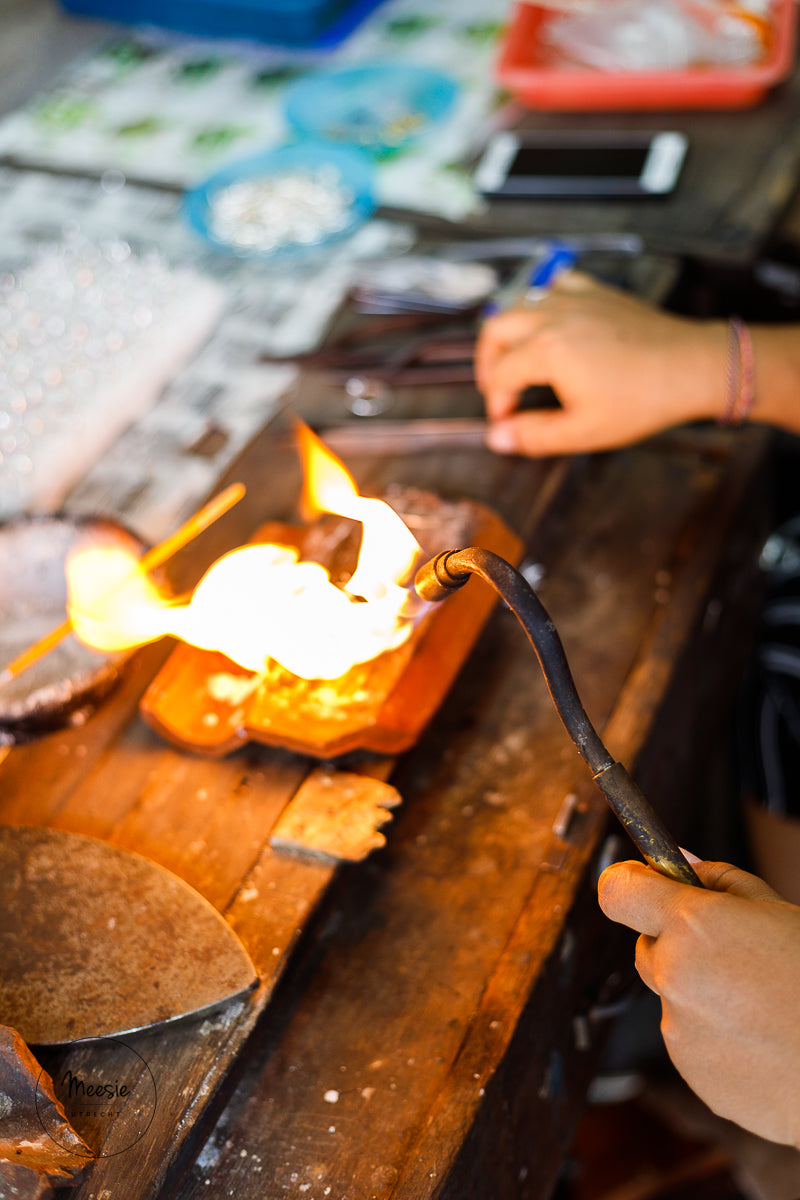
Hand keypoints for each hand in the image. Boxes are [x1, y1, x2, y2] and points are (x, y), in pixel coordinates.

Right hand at [475, 271, 726, 456]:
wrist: (691, 367)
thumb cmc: (644, 399)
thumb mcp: (585, 431)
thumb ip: (535, 435)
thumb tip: (497, 438)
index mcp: (547, 351)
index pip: (499, 375)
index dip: (496, 402)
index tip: (506, 420)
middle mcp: (554, 317)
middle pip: (496, 329)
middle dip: (489, 360)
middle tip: (498, 387)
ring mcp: (575, 298)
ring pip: (520, 302)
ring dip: (510, 329)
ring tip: (517, 357)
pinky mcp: (597, 291)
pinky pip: (556, 284)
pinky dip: (543, 301)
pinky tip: (549, 320)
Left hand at [598, 858, 799, 1147]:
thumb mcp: (779, 909)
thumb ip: (719, 882)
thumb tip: (679, 863)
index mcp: (693, 926)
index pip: (618, 891)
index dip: (627, 883)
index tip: (640, 883)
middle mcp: (674, 976)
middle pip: (647, 948)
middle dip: (675, 946)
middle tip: (731, 954)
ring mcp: (680, 1030)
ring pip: (673, 998)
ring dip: (701, 996)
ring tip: (760, 1005)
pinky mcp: (693, 1073)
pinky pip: (691, 1042)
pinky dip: (716, 1037)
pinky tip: (760, 1038)